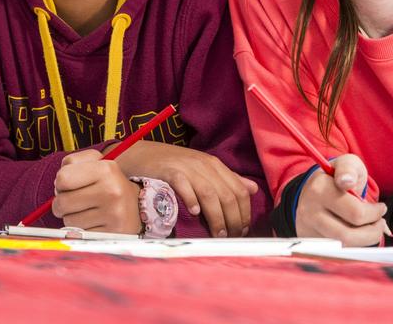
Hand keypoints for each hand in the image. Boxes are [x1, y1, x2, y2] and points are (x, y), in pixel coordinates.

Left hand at [53, 149, 141, 234]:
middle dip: (62, 203)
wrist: (137, 206)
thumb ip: (72, 161)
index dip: (61, 183)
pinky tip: (93, 222)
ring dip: (72, 217)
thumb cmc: (108, 183)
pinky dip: (81, 230)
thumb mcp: (96, 163)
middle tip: (74, 201)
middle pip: (62, 202)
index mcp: (106, 169)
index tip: (70, 185)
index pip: (63, 178)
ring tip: (86, 211)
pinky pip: (79, 235)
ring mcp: (113, 214)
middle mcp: (111, 191)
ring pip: (69, 221)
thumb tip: (57, 184)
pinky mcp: (111, 234)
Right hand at [111, 140, 258, 237]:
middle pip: (227, 195)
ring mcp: (186, 167)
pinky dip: (191, 199)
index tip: (241, 230)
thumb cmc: (172, 166)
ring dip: (216, 217)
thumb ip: (227, 179)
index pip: (239, 190)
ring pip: (210, 193)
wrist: (140, 155)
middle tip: (231, 236)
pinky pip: (184, 185)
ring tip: (218, 233)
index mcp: (215, 165)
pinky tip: (195, 213)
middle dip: (233, 219)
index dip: (244, 212)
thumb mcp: (202, 169)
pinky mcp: (168, 171)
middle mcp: (203, 165)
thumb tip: (252, 189)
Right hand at [294, 154, 390, 245]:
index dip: (375, 213)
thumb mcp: (344, 164)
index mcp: (319, 190)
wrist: (308, 193)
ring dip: (364, 242)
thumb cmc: (334, 179)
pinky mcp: (309, 245)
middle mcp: (310, 213)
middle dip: (373, 231)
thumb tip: (347, 181)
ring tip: (372, 230)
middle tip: (380, 222)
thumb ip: (349, 168)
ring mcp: (308, 231)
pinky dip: (353, 250)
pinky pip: (336, 256)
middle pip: (348, 235)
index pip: (355, 213)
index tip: (381, 208)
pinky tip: (359, 238)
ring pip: (342, 248)